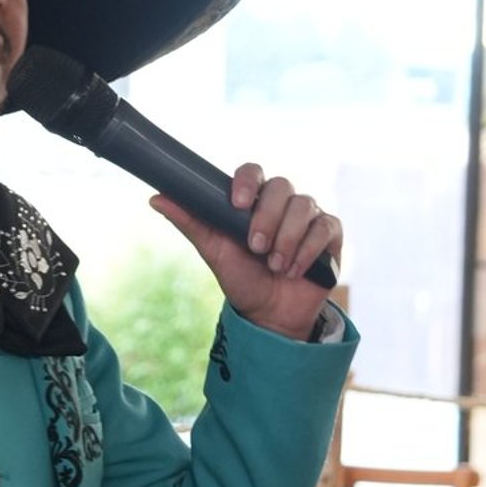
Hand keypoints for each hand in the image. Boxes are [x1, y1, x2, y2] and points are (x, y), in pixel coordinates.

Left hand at [151, 163, 341, 341]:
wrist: (270, 314)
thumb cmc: (242, 278)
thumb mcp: (214, 252)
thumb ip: (191, 223)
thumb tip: (155, 197)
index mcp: (254, 200)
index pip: (253, 172)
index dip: (247, 181)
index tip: (236, 202)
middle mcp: (283, 203)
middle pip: (282, 187)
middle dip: (267, 218)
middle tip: (256, 247)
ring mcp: (309, 217)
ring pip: (304, 207)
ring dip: (287, 238)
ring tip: (275, 266)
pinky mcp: (330, 235)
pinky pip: (326, 227)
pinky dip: (308, 249)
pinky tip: (294, 270)